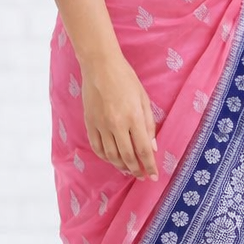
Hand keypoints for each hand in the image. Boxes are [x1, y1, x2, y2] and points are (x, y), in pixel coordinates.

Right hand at [80, 48, 158, 180]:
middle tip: (141, 176)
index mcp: (133, 117)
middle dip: (136, 170)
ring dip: (121, 166)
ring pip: (111, 155)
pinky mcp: (89, 123)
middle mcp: (116, 125)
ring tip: (128, 170)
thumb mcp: (144, 99)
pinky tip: (112, 159)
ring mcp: (101, 125)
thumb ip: (149, 124)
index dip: (149, 166)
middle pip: (127, 156)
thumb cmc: (126, 79)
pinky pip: (97, 147)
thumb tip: (153, 147)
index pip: (143, 150)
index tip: (153, 176)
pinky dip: (105, 157)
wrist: (100, 66)